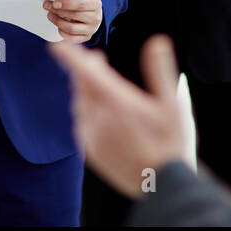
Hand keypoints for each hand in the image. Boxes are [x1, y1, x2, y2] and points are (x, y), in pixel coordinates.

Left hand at [44, 0, 102, 43]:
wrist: (93, 12)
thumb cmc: (84, 0)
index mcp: (96, 4)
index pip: (81, 4)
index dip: (66, 4)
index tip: (54, 3)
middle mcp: (96, 17)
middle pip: (75, 15)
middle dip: (58, 11)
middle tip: (47, 6)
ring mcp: (91, 29)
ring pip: (72, 28)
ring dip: (58, 22)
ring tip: (50, 15)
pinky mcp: (86, 37)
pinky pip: (72, 38)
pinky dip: (62, 33)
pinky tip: (57, 26)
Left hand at [50, 34, 186, 199]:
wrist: (164, 186)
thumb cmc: (171, 144)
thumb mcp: (173, 105)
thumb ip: (160, 71)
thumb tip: (156, 43)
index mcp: (118, 103)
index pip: (87, 73)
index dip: (70, 58)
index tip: (57, 46)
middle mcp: (101, 119)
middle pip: (82, 86)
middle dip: (86, 69)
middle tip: (98, 60)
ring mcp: (94, 137)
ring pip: (80, 105)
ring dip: (87, 91)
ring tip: (102, 87)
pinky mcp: (93, 152)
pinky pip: (82, 124)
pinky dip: (87, 113)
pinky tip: (102, 114)